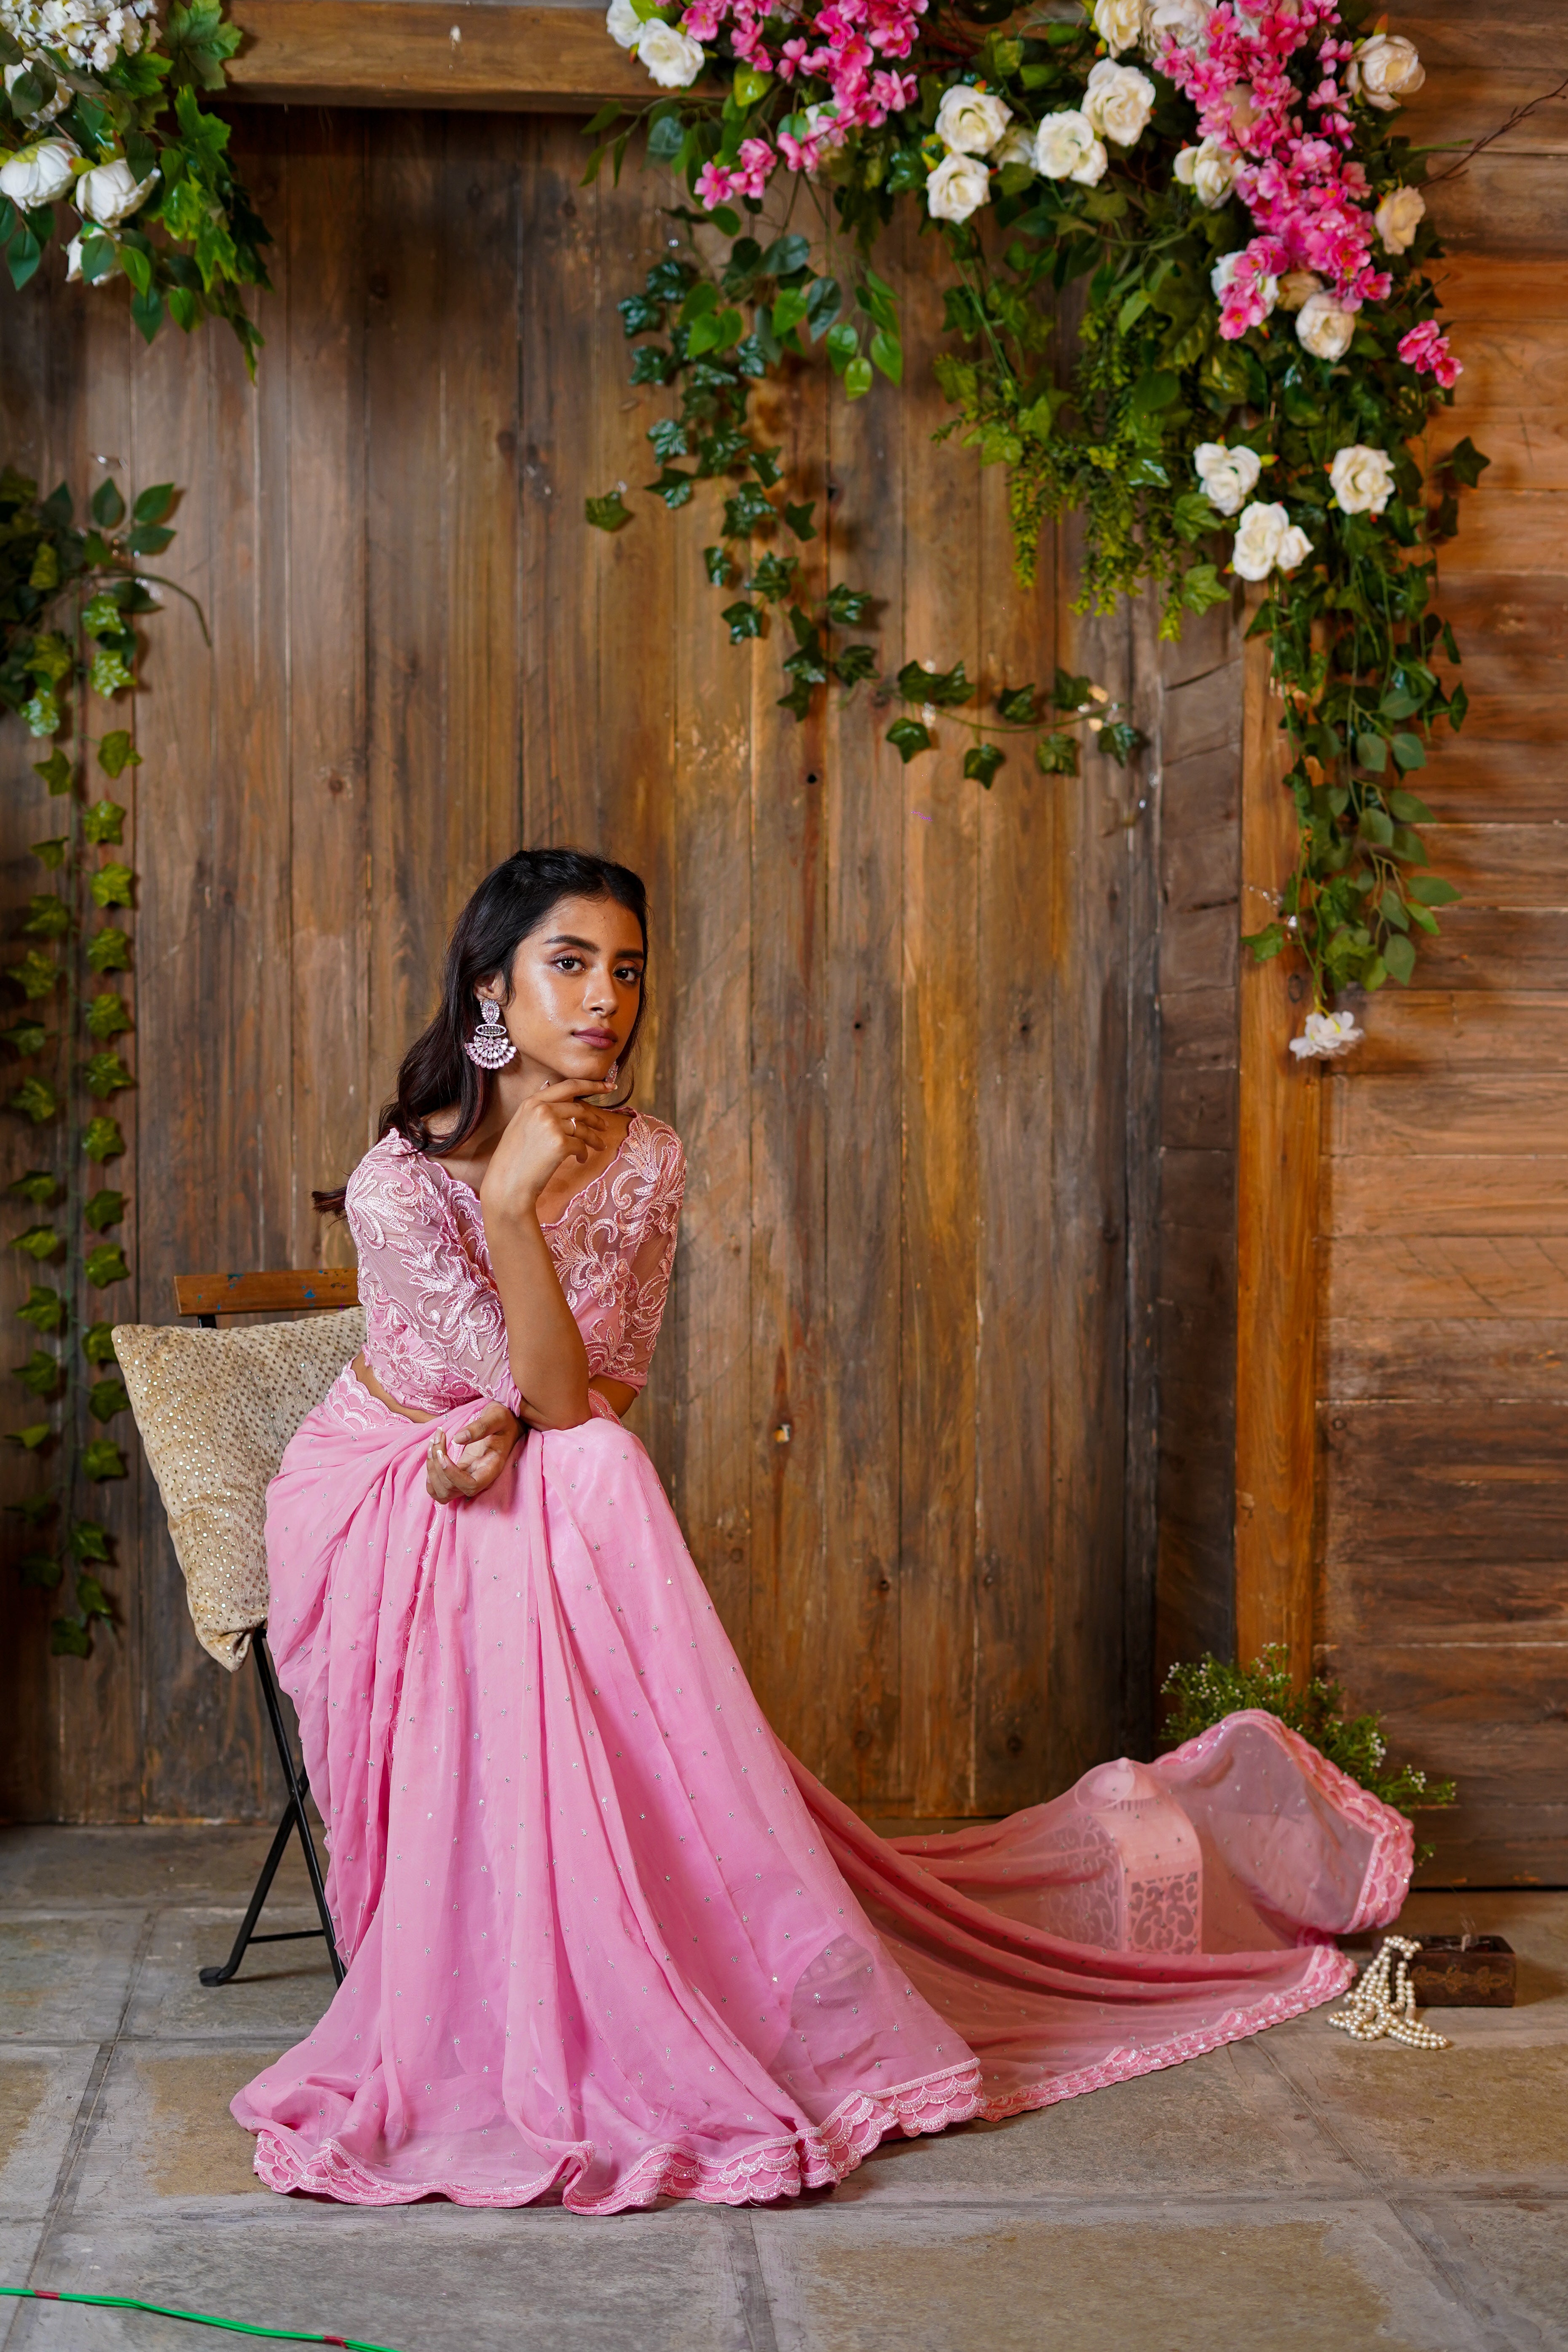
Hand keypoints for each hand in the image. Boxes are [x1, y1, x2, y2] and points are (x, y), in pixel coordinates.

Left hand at [426, 1402, 519, 1503]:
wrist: (505, 1424)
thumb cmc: (503, 1421)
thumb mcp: (496, 1417)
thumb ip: (481, 1427)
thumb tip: (458, 1439)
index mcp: (491, 1468)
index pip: (470, 1486)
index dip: (452, 1476)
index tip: (442, 1455)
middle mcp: (479, 1478)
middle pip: (451, 1490)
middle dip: (437, 1467)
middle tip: (437, 1439)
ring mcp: (467, 1478)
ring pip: (442, 1492)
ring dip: (431, 1471)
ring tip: (433, 1444)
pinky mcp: (459, 1474)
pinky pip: (440, 1487)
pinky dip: (431, 1476)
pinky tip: (432, 1455)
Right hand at [480, 1077, 608, 1215]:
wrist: (507, 1183)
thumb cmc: (514, 1157)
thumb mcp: (521, 1123)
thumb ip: (538, 1107)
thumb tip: (553, 1088)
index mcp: (531, 1102)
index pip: (569, 1085)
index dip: (592, 1085)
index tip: (609, 1086)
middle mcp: (541, 1109)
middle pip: (579, 1108)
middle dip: (595, 1119)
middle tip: (605, 1126)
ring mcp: (551, 1125)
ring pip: (582, 1128)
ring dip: (594, 1138)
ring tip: (599, 1147)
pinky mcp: (560, 1144)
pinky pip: (581, 1145)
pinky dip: (583, 1153)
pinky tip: (580, 1160)